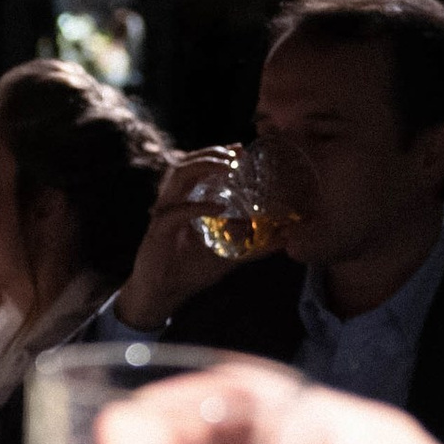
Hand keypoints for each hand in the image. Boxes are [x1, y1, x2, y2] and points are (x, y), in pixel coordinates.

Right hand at [111, 148, 251, 330]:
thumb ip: (253, 246)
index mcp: (185, 201)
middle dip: (212, 154)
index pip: (198, 167)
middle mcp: (173, 202)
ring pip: (178, 176)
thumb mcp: (229, 255)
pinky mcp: (159, 230)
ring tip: (227, 168)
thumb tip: (284, 240)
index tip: (241, 149)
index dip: (217, 154)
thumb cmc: (189, 271)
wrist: (161, 293)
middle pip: (186, 163)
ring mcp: (164, 213)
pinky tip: (219, 208)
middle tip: (236, 155)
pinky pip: (178, 211)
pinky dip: (199, 206)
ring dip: (203, 166)